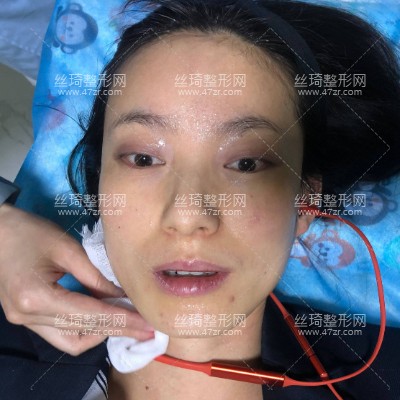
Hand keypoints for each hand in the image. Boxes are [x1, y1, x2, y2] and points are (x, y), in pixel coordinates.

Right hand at [0, 204, 153, 354]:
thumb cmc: (30, 232)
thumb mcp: (67, 248)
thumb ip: (95, 275)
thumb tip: (122, 295)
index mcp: (37, 297)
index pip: (89, 315)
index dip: (121, 320)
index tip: (146, 324)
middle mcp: (28, 316)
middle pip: (83, 332)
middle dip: (117, 330)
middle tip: (145, 329)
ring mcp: (24, 321)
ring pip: (71, 341)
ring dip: (101, 334)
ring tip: (127, 322)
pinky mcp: (26, 318)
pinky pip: (60, 334)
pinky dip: (85, 329)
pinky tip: (103, 318)